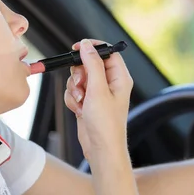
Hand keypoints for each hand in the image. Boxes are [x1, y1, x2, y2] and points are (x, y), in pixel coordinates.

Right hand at [64, 39, 132, 160]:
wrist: (100, 148)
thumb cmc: (106, 124)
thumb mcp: (97, 90)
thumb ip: (92, 64)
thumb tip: (87, 45)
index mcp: (120, 77)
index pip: (108, 52)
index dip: (93, 48)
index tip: (77, 48)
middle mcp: (111, 83)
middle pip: (89, 63)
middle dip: (80, 73)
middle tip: (81, 84)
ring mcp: (99, 93)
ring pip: (79, 78)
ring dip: (75, 88)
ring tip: (81, 101)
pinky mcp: (89, 101)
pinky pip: (75, 91)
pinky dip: (73, 98)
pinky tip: (79, 110)